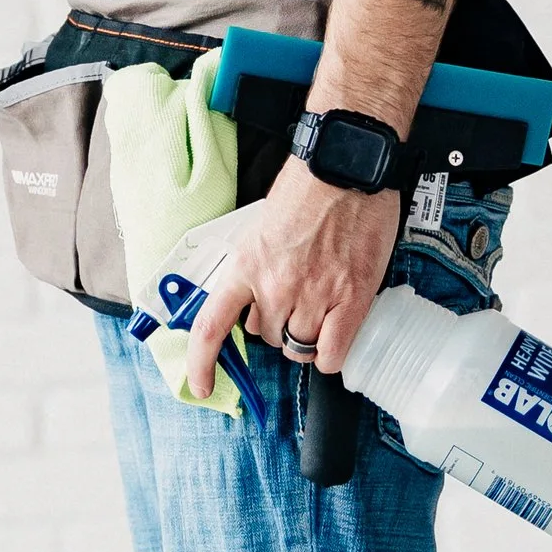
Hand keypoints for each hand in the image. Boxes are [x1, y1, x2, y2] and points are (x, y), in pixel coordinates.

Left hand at [180, 162, 403, 400]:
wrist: (346, 165)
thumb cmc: (307, 188)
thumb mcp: (261, 228)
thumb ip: (255, 271)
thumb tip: (255, 308)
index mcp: (245, 266)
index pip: (212, 327)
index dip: (201, 364)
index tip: (200, 386)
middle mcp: (275, 286)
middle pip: (266, 338)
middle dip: (277, 325)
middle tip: (295, 297)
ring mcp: (314, 294)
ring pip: (299, 347)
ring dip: (306, 335)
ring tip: (321, 304)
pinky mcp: (351, 299)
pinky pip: (332, 354)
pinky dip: (331, 354)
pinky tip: (335, 336)